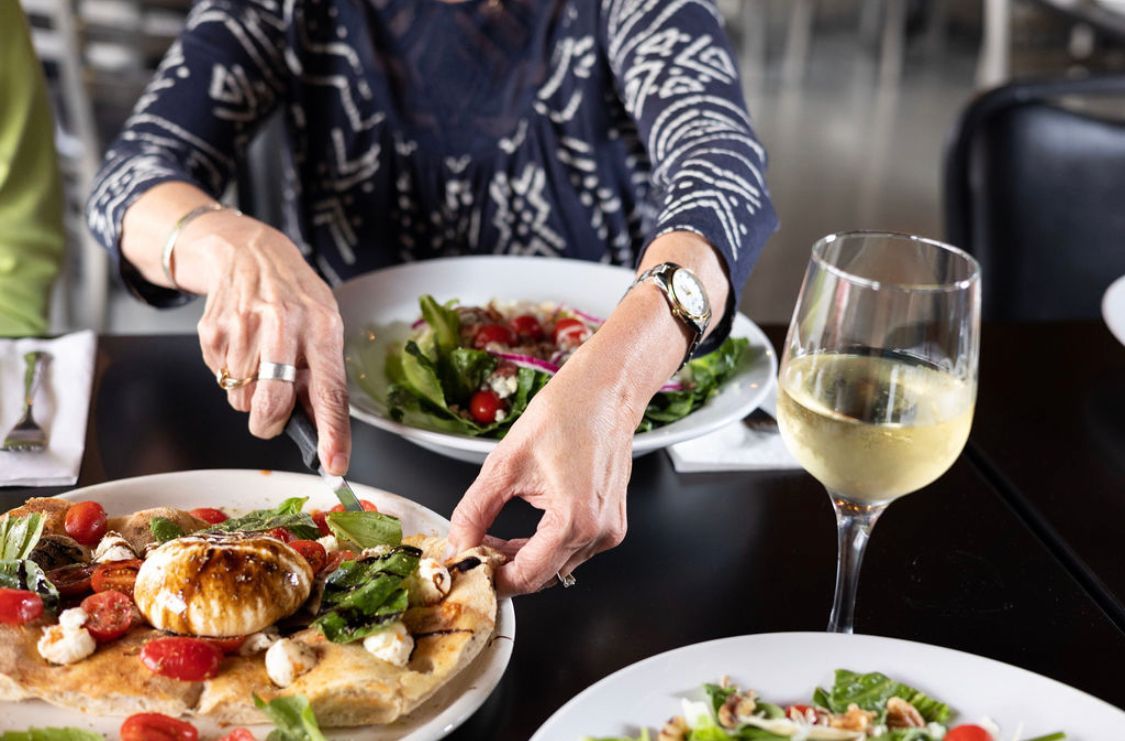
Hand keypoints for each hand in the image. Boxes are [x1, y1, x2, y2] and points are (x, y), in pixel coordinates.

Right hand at [183, 211, 350, 473]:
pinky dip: (231, 375)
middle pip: (272, 404)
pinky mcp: (212, 331)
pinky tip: (242, 347)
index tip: (334, 464)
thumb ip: (323, 373)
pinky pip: (220, 380)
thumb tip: (322, 429)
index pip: (329, 390)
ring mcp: (243, 327)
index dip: (332, 432)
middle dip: (270, 424)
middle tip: (274, 417)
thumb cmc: (294, 296)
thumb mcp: (324, 324)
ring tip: (260, 360)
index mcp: (322, 325)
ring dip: (251, 393)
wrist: (248, 252)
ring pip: (242, 399)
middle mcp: (283, 325)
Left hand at [446, 362, 631, 596]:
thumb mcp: (504, 463)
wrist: (604, 393)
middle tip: (471, 551)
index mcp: (576, 520)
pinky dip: (542, 547)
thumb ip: (474, 511)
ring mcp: (609, 530)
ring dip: (522, 558)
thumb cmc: (566, 414)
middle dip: (503, 568)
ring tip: (490, 537)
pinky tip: (520, 533)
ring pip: (556, 566)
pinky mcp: (611, 523)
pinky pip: (571, 550)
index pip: (527, 577)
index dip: (491, 579)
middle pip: (541, 577)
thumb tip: (458, 543)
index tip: (466, 569)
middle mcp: (599, 532)